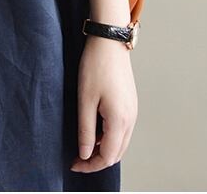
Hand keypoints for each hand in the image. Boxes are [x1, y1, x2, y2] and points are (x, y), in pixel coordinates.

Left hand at [70, 35, 137, 172]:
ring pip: (120, 142)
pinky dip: (109, 137)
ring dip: (103, 149)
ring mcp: (132, 112)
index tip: (74, 164)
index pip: (107, 156)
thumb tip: (84, 153)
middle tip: (77, 159)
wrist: (109, 43)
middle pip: (116, 153)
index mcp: (120, 121)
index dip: (90, 165)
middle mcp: (130, 120)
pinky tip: (94, 130)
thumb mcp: (85, 100)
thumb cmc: (96, 67)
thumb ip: (85, 129)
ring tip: (83, 145)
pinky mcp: (130, 104)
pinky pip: (122, 130)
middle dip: (97, 160)